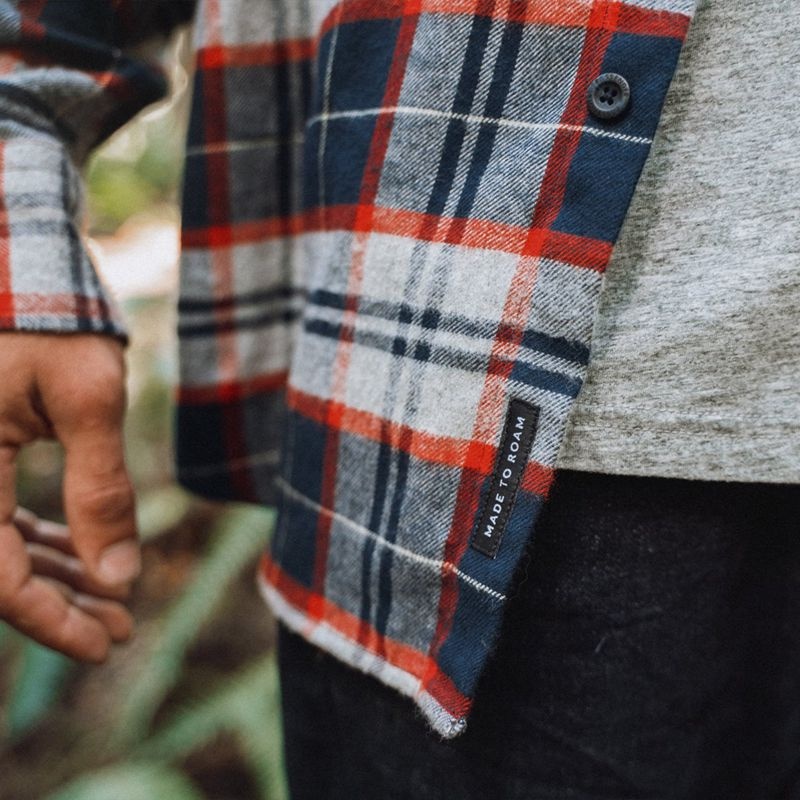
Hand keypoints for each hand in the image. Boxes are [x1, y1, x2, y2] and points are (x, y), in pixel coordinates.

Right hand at [0, 333, 138, 661]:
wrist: (17, 265)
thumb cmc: (51, 322)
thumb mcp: (89, 401)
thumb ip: (102, 490)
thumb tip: (121, 574)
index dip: (52, 619)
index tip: (110, 643)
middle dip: (62, 605)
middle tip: (121, 628)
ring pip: (0, 547)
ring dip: (56, 575)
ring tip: (115, 598)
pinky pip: (0, 517)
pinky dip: (44, 539)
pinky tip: (85, 552)